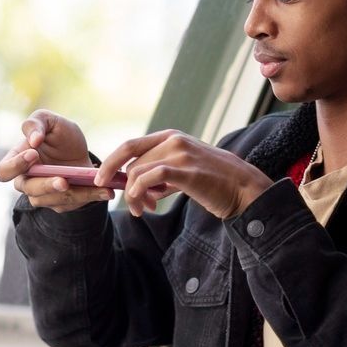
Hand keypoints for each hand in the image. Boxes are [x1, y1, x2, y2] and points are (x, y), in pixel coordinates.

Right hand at [0, 110, 111, 211]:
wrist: (81, 152)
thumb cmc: (59, 135)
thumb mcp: (50, 121)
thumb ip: (36, 123)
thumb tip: (33, 140)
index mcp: (17, 161)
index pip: (4, 171)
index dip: (15, 166)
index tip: (34, 154)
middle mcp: (26, 182)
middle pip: (29, 190)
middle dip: (46, 185)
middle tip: (63, 180)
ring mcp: (44, 195)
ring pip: (53, 199)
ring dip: (73, 194)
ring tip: (94, 185)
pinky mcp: (62, 203)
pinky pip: (74, 204)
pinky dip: (91, 196)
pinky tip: (106, 191)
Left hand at [96, 129, 273, 220]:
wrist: (245, 189)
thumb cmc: (216, 182)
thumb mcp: (185, 170)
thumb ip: (162, 172)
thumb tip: (137, 186)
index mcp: (172, 137)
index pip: (130, 145)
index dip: (111, 162)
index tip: (101, 179)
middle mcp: (174, 140)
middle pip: (132, 162)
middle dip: (126, 187)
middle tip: (134, 207)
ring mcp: (180, 154)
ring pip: (137, 172)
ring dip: (134, 195)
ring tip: (144, 210)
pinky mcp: (186, 171)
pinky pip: (149, 179)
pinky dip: (141, 193)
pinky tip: (149, 206)